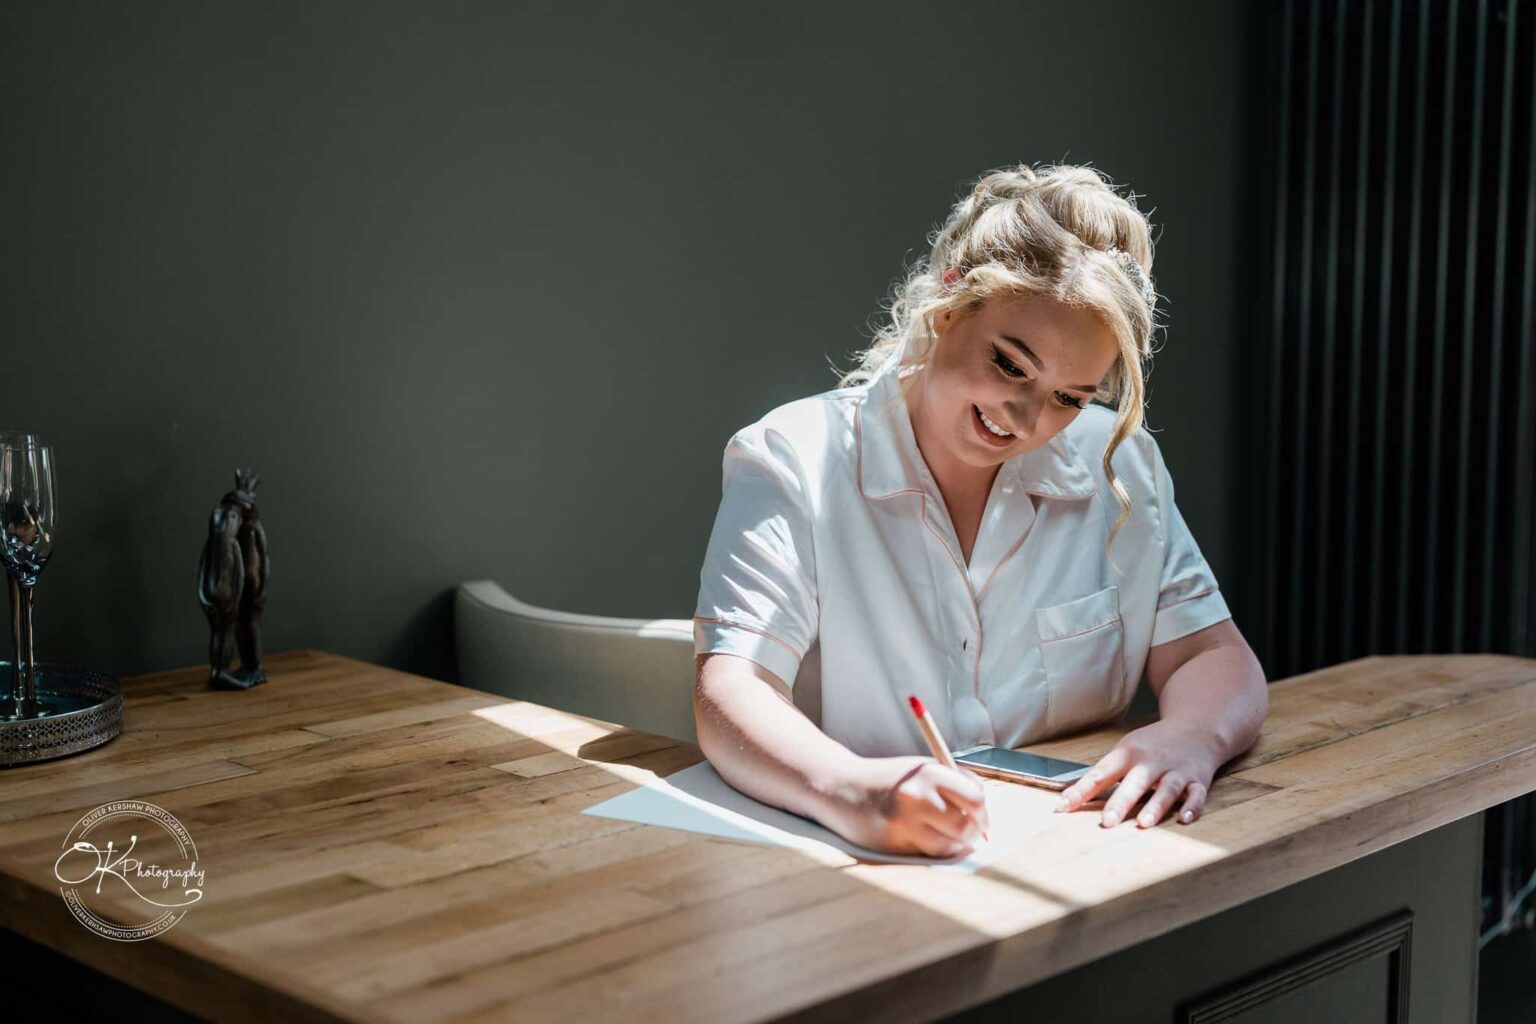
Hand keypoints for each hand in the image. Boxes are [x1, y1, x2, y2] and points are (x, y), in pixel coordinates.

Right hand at [820, 755, 990, 857]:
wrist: (841, 788)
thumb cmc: (888, 779)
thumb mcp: (921, 769)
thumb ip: (953, 785)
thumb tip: (983, 814)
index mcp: (928, 772)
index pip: (974, 799)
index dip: (982, 813)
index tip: (981, 819)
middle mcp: (917, 797)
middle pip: (965, 827)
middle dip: (972, 834)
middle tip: (970, 834)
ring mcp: (903, 823)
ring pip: (947, 847)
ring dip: (952, 845)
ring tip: (944, 836)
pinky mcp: (892, 844)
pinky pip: (925, 854)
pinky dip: (930, 849)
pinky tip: (921, 838)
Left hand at [1053, 719, 1221, 827]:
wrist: (1196, 726)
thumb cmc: (1153, 744)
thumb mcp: (1126, 750)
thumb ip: (1104, 774)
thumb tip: (1070, 798)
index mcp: (1128, 753)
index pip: (1101, 773)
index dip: (1081, 791)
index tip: (1063, 807)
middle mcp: (1152, 761)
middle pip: (1135, 782)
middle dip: (1121, 802)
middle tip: (1107, 822)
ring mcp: (1176, 770)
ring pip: (1167, 789)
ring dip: (1156, 806)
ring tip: (1144, 823)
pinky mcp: (1198, 779)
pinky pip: (1197, 794)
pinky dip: (1192, 806)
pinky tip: (1185, 818)